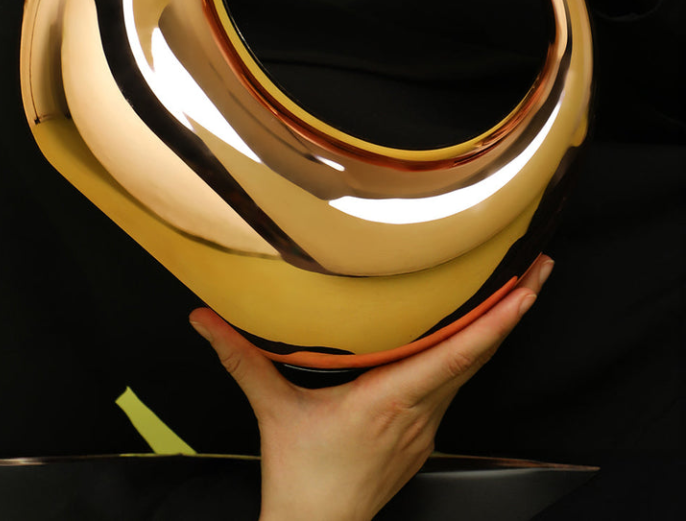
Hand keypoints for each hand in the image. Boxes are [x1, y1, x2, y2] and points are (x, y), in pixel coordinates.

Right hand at [190, 254, 553, 520]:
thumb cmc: (301, 477)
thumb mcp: (272, 410)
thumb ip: (240, 357)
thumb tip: (203, 317)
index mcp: (389, 398)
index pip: (455, 353)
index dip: (495, 320)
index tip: (525, 288)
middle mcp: (419, 411)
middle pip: (480, 355)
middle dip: (516, 309)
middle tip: (542, 267)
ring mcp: (426, 427)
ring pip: (472, 370)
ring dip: (499, 330)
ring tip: (522, 289)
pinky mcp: (423, 436)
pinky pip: (456, 386)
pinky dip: (474, 354)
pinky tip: (477, 335)